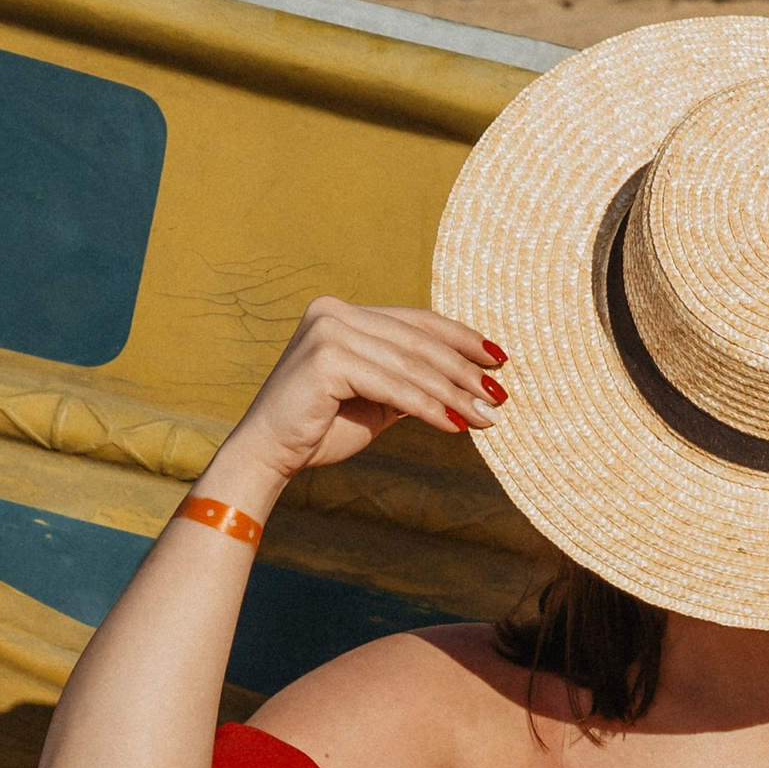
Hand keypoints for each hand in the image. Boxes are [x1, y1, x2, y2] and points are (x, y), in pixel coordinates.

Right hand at [210, 296, 508, 497]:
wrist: (268, 455)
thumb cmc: (320, 428)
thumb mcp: (377, 398)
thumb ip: (412, 379)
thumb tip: (472, 379)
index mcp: (344, 312)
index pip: (416, 321)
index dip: (461, 339)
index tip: (500, 360)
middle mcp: (334, 312)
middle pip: (418, 341)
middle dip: (465, 372)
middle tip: (501, 397)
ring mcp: (328, 331)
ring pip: (411, 365)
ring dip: (455, 395)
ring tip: (488, 418)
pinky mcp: (326, 359)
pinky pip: (394, 387)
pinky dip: (429, 408)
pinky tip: (456, 426)